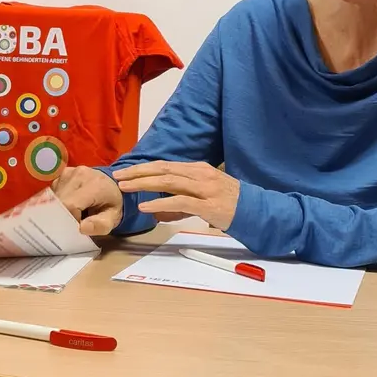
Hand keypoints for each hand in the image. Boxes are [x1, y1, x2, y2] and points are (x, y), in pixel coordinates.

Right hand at [51, 166, 123, 235]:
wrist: (113, 185)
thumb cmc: (112, 204)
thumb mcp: (112, 219)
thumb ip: (100, 225)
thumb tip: (81, 228)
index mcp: (94, 185)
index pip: (70, 204)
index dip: (69, 219)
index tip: (77, 226)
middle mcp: (80, 174)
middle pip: (60, 200)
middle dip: (63, 214)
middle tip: (74, 220)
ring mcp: (70, 172)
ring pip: (55, 195)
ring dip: (60, 207)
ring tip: (74, 210)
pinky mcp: (63, 172)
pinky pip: (55, 190)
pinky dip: (59, 200)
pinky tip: (69, 202)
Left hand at [114, 161, 240, 230]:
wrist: (258, 212)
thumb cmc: (232, 204)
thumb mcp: (207, 193)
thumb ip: (185, 195)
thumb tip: (163, 204)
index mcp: (199, 169)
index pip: (166, 165)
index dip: (144, 167)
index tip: (126, 171)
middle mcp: (200, 175)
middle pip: (163, 169)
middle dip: (138, 172)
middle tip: (118, 176)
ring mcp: (205, 189)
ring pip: (168, 182)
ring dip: (143, 184)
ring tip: (125, 188)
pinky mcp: (208, 205)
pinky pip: (179, 202)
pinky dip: (160, 204)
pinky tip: (145, 207)